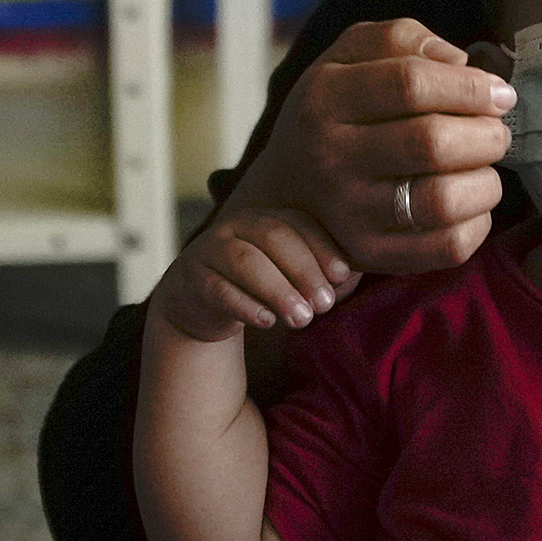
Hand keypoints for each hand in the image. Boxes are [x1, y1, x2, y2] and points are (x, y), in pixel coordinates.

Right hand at [151, 206, 354, 341]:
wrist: (200, 304)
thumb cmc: (260, 288)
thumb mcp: (291, 278)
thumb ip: (320, 274)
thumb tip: (348, 278)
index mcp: (266, 218)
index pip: (298, 224)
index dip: (323, 248)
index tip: (343, 276)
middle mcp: (236, 226)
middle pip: (273, 238)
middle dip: (304, 271)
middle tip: (325, 305)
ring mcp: (210, 250)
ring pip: (246, 262)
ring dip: (279, 291)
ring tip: (302, 320)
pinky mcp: (193, 279)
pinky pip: (219, 290)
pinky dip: (246, 306)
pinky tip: (267, 322)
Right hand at [239, 19, 515, 273]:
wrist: (288, 187)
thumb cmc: (337, 110)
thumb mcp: (349, 56)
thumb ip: (402, 39)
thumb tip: (460, 62)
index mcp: (325, 98)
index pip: (410, 84)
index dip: (470, 87)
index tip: (500, 94)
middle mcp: (330, 158)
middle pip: (432, 143)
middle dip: (486, 134)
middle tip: (495, 132)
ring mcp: (348, 213)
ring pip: (443, 201)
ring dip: (486, 180)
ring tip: (483, 167)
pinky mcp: (371, 255)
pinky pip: (447, 247)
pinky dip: (478, 222)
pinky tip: (470, 202)